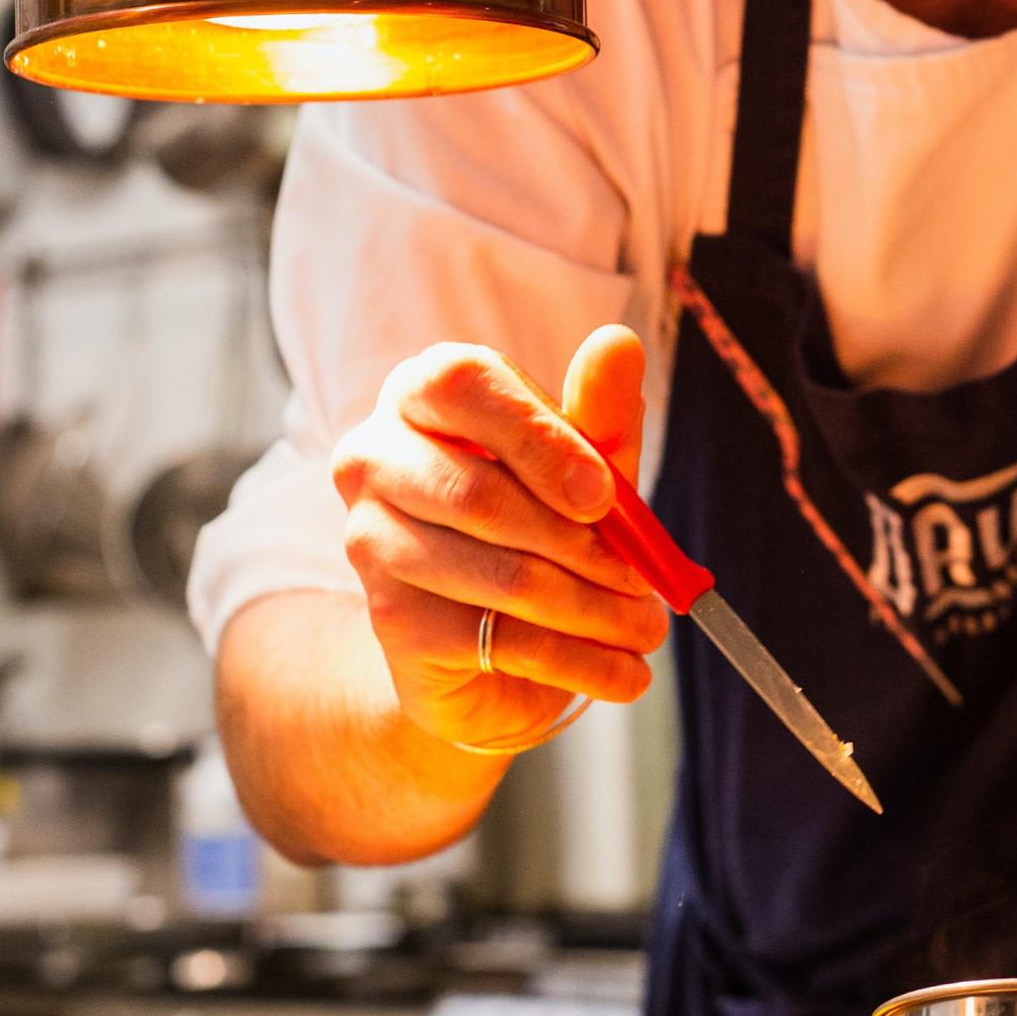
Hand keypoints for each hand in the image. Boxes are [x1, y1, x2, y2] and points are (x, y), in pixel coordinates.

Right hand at [331, 326, 668, 749]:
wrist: (482, 647)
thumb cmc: (538, 529)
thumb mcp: (584, 469)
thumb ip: (600, 416)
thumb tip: (618, 344)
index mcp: (423, 395)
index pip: (461, 384)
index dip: (539, 438)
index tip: (603, 494)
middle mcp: (375, 459)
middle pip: (481, 494)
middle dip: (585, 547)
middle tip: (646, 581)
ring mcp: (371, 543)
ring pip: (505, 577)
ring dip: (596, 612)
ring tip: (644, 628)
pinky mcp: (392, 622)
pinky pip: (504, 640)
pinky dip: (581, 661)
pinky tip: (624, 671)